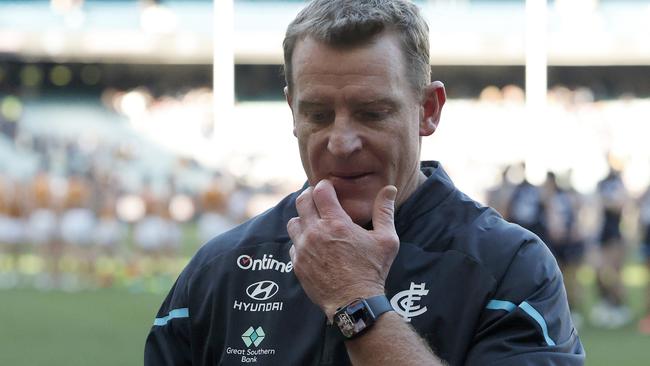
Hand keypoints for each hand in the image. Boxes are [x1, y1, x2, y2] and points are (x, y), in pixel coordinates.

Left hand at [287, 180, 398, 319]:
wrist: (355, 303)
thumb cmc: (372, 271)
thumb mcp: (386, 240)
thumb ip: (385, 211)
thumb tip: (389, 189)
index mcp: (336, 223)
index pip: (320, 191)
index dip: (324, 186)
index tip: (330, 189)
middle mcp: (315, 233)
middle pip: (301, 202)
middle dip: (309, 196)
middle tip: (319, 200)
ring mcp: (303, 249)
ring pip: (293, 222)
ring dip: (303, 219)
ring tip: (315, 224)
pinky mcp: (297, 264)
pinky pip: (293, 245)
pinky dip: (300, 241)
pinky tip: (313, 246)